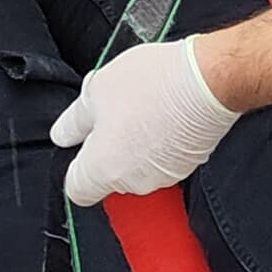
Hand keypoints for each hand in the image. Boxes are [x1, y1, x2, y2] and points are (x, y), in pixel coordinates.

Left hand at [50, 36, 237, 203]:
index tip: (83, 143)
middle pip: (109, 176)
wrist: (208, 81)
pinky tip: (165, 113)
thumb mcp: (97, 90)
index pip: (77, 190)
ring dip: (136, 144)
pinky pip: (163, 160)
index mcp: (103, 169)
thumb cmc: (151, 84)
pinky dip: (161, 143)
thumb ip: (74, 121)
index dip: (76, 167)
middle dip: (109, 149)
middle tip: (115, 112)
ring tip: (144, 106)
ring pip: (137, 167)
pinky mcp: (188, 166)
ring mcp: (163, 177)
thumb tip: (62, 135)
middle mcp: (132, 182)